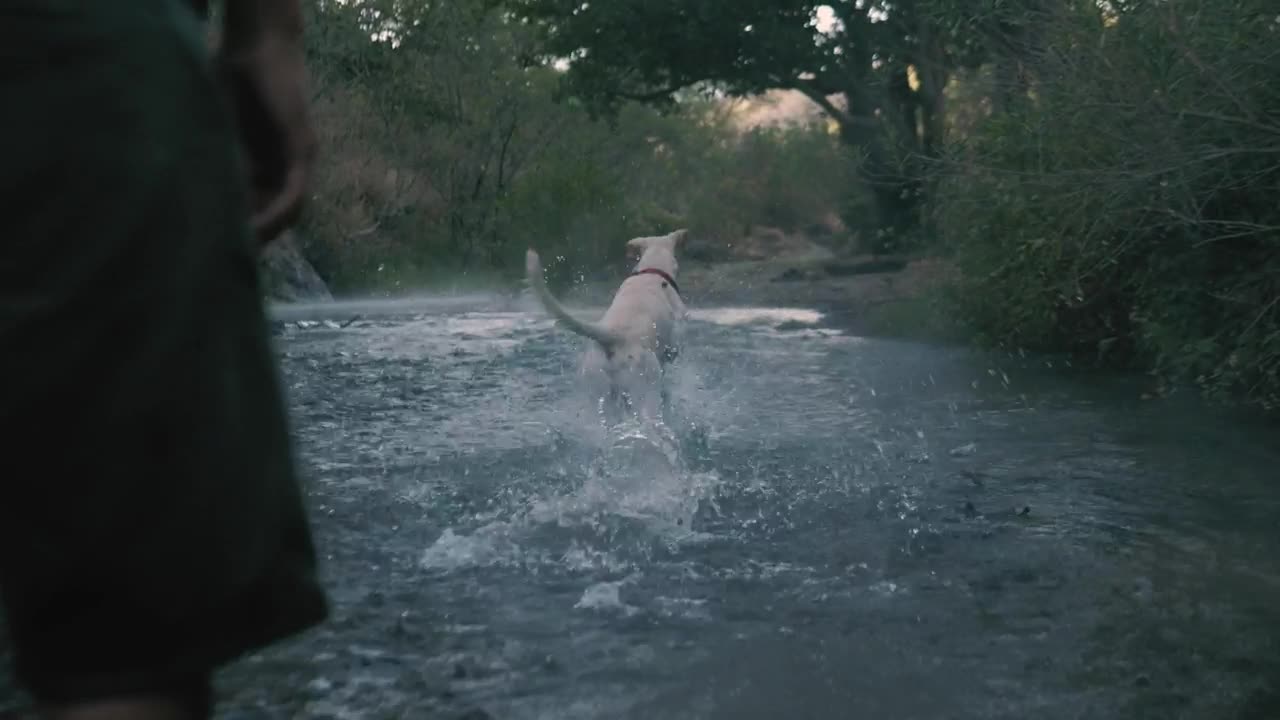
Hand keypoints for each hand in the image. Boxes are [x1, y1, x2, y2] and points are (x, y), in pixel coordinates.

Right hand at [216, 18, 314, 246]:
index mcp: (261, 168)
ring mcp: (296, 161)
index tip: (210, 254)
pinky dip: (279, 212)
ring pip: (287, 212)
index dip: (235, 235)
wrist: (254, 46)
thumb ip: (204, 158)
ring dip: (266, 234)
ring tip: (240, 253)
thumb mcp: (212, 131)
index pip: (253, 213)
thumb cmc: (229, 81)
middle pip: (272, 219)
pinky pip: (295, 192)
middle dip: (250, 242)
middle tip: (221, 265)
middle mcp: (282, 170)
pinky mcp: (302, 150)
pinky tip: (260, 227)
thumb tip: (169, 191)